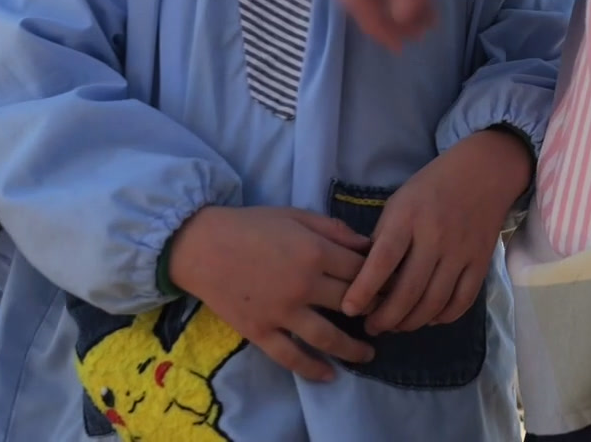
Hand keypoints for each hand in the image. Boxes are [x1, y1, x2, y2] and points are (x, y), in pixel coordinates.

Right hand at [167, 206, 374, 382]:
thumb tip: (366, 244)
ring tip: (368, 354)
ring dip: (353, 349)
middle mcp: (303, 285)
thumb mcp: (296, 215)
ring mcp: (281, 312)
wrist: (201, 245)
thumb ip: (333, 229)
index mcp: (315, 252)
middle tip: (383, 317)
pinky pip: (290, 357)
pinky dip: (312, 369)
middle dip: (371, 311)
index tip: (390, 286)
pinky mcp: (260, 331)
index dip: (379, 278)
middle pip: (351, 303)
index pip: (360, 270)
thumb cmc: (250, 225)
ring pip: (327, 337)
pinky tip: (329, 376)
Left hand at [343, 128, 530, 334]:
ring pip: (434, 301)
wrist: (485, 172)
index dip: (363, 290)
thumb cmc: (433, 185)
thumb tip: (367, 277)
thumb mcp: (399, 201)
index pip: (382, 261)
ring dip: (412, 322)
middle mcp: (435, 236)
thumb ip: (384, 237)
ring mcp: (461, 251)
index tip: (349, 310)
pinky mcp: (481, 261)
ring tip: (396, 326)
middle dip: (386, 317)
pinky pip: (463, 300)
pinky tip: (430, 318)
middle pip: (408, 290)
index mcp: (408, 217)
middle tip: (372, 327)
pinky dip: (444, 316)